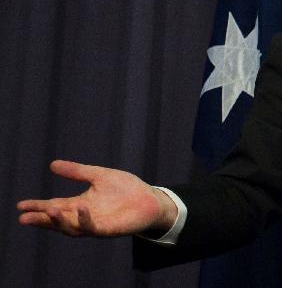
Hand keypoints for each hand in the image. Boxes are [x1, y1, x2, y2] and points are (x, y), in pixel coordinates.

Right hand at [17, 160, 176, 236]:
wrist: (150, 199)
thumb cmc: (125, 188)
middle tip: (24, 217)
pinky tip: (80, 208)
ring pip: (71, 227)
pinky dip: (84, 220)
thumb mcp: (98, 176)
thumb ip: (77, 171)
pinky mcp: (108, 229)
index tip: (20, 205)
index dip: (38, 207)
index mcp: (79, 204)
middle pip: (58, 220)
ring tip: (50, 209)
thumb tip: (52, 164)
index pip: (54, 206)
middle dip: (41, 219)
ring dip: (60, 220)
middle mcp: (84, 216)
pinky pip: (93, 227)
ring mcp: (95, 224)